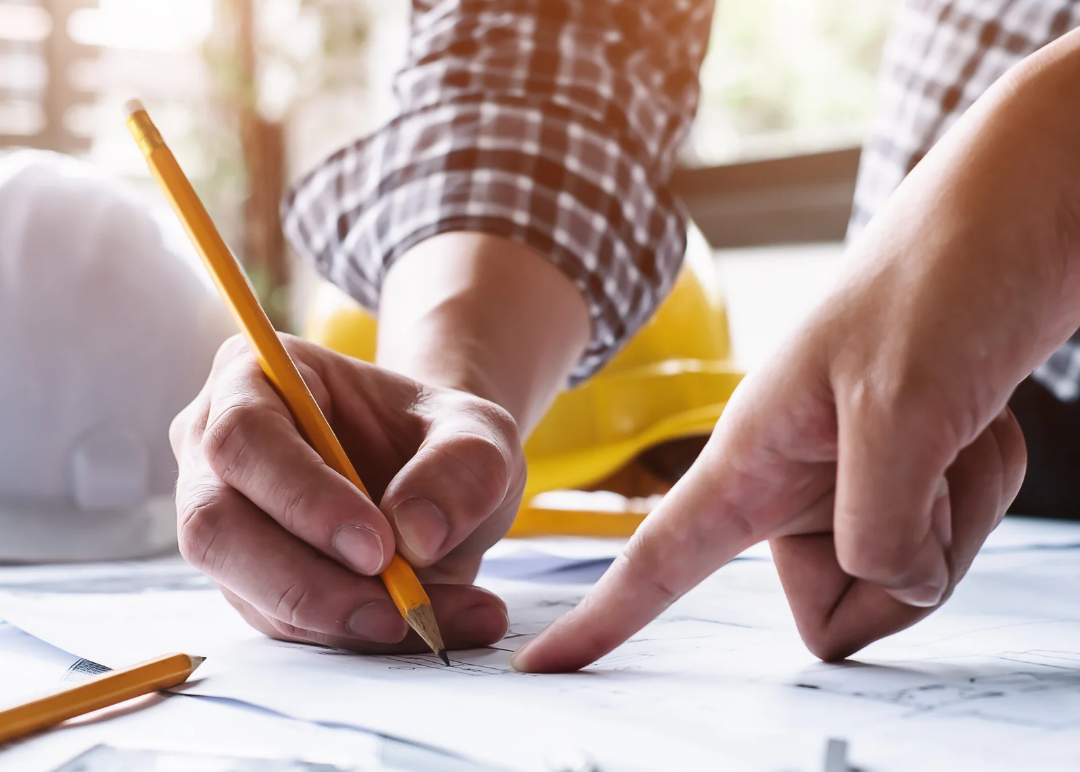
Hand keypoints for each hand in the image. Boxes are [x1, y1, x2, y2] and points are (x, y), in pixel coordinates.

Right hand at [171, 334, 524, 652]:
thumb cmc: (441, 440)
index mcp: (254, 377)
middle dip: (305, 580)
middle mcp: (215, 447)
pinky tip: (425, 627)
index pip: (245, 436)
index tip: (377, 547)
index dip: (302, 497)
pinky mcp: (246, 581)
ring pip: (244, 589)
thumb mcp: (481, 435)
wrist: (439, 483)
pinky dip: (354, 636)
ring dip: (337, 619)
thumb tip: (415, 534)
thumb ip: (463, 467)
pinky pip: (281, 624)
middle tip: (394, 609)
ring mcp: (224, 518)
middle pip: (215, 524)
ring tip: (430, 620)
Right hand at [511, 292, 1026, 669]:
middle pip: (834, 603)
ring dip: (959, 509)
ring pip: (906, 578)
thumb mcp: (900, 402)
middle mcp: (794, 479)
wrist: (1023, 213)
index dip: (600, 622)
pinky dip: (987, 483)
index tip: (540, 665)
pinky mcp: (910, 471)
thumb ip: (876, 522)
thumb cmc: (941, 275)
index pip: (658, 560)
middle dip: (904, 562)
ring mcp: (853, 479)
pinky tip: (983, 420)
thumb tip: (889, 582)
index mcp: (750, 455)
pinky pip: (953, 538)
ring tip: (959, 422)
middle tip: (932, 466)